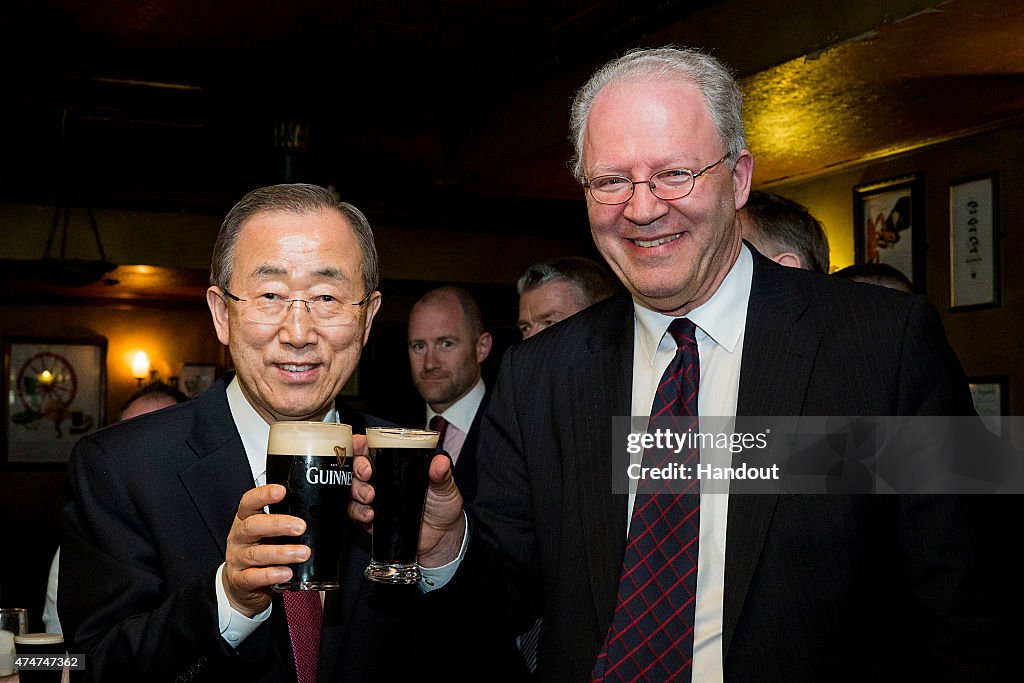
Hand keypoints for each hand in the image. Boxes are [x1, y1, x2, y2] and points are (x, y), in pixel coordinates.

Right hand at [223, 484, 308, 616]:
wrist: (242, 585)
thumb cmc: (260, 550)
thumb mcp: (268, 532)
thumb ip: (284, 521)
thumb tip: (317, 512)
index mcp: (245, 520)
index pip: (249, 502)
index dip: (263, 495)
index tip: (281, 491)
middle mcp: (239, 537)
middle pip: (252, 526)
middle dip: (277, 524)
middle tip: (300, 527)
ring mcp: (237, 559)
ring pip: (256, 553)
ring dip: (281, 552)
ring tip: (303, 553)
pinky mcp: (239, 580)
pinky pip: (253, 577)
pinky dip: (271, 575)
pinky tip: (286, 573)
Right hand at [349, 452, 465, 567]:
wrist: (441, 536)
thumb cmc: (442, 505)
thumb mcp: (444, 486)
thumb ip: (441, 474)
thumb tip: (441, 462)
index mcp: (396, 463)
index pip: (372, 447)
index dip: (361, 443)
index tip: (361, 444)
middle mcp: (381, 478)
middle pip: (356, 466)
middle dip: (357, 467)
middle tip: (367, 473)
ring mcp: (374, 497)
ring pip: (352, 488)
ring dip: (357, 490)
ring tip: (370, 496)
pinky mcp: (371, 517)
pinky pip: (355, 512)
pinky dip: (359, 512)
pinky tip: (371, 514)